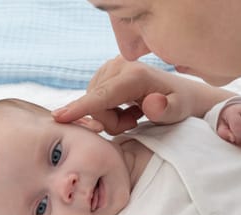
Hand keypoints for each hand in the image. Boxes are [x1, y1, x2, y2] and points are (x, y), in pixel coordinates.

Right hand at [52, 56, 229, 134]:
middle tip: (135, 122)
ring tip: (133, 115)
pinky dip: (108, 110)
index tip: (59, 117)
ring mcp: (110, 66)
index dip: (81, 108)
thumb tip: (152, 104)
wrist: (181, 93)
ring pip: (93, 103)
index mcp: (134, 75)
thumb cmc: (180, 104)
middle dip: (111, 122)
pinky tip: (127, 108)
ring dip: (110, 117)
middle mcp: (119, 65)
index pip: (102, 95)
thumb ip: (167, 110)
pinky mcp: (105, 72)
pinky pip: (94, 99)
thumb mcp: (180, 110)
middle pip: (95, 104)